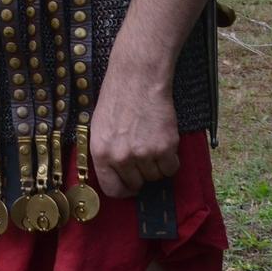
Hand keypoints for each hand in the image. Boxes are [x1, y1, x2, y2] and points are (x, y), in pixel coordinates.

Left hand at [89, 60, 180, 199]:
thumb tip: (116, 177)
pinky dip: (171, 160)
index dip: (124, 190)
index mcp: (101, 153)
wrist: (137, 80)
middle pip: (137, 184)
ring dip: (156, 166)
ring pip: (156, 177)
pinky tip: (164, 143)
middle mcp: (121, 157)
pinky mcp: (165, 148)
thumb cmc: (117, 101)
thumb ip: (106, 155)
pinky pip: (172, 168)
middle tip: (143, 156)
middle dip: (141, 174)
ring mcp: (144, 154)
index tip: (131, 186)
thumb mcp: (99, 129)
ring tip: (151, 143)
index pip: (113, 190)